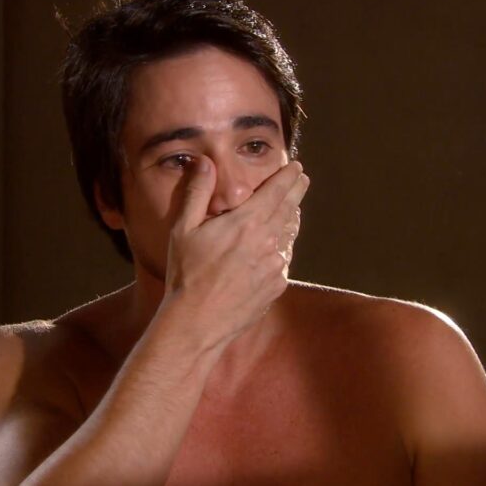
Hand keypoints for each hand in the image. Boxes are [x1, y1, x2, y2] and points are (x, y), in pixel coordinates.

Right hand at [163, 157, 309, 345]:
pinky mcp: (277, 286)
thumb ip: (197, 192)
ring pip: (288, 234)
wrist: (198, 322)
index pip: (276, 191)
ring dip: (290, 219)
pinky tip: (276, 247)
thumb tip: (205, 163)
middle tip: (302, 180)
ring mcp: (276, 265)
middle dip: (296, 191)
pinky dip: (282, 248)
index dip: (288, 177)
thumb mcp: (183, 229)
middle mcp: (268, 241)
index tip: (296, 167)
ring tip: (291, 209)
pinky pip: (283, 260)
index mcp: (247, 222)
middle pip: (289, 209)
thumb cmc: (187, 274)